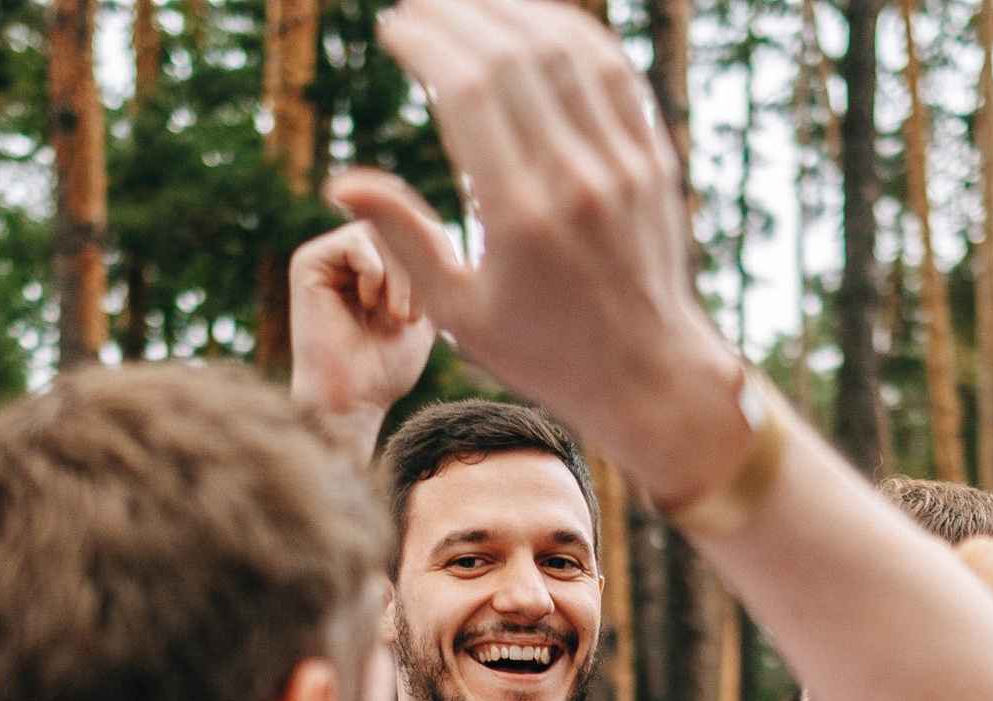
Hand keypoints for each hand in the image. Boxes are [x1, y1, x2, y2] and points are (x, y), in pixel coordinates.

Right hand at [288, 222, 436, 461]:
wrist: (352, 402)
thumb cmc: (385, 368)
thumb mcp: (423, 309)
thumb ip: (427, 267)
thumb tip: (434, 225)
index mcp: (372, 262)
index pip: (413, 226)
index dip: (436, 251)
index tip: (439, 299)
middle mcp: (347, 255)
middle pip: (399, 223)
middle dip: (420, 264)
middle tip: (415, 315)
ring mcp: (326, 256)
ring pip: (380, 230)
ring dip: (401, 274)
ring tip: (400, 316)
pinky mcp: (308, 262)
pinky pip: (355, 240)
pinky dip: (374, 272)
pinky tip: (368, 304)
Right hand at [332, 0, 739, 506]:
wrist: (649, 372)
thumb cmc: (541, 350)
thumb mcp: (456, 314)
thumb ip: (402, 239)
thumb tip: (341, 182)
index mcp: (521, 216)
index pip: (469, 90)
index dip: (427, 44)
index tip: (394, 29)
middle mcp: (577, 178)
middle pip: (513, 55)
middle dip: (457, 15)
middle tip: (417, 6)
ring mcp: (622, 162)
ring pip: (564, 48)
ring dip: (509, 11)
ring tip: (465, 4)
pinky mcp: (652, 156)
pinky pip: (609, 68)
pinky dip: (567, 31)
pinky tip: (529, 21)